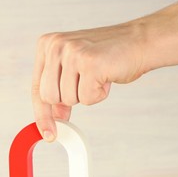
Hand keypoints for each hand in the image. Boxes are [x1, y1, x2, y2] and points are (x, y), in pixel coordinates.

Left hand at [31, 22, 145, 140]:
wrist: (140, 42)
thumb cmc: (107, 57)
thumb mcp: (74, 70)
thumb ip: (60, 91)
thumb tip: (53, 119)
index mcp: (46, 45)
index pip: (37, 88)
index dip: (42, 114)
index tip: (48, 135)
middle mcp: (55, 45)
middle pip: (50, 97)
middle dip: (69, 100)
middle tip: (86, 84)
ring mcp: (72, 52)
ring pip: (68, 99)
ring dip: (86, 94)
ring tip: (97, 75)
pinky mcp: (89, 62)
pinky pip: (87, 98)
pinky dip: (99, 94)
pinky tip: (106, 77)